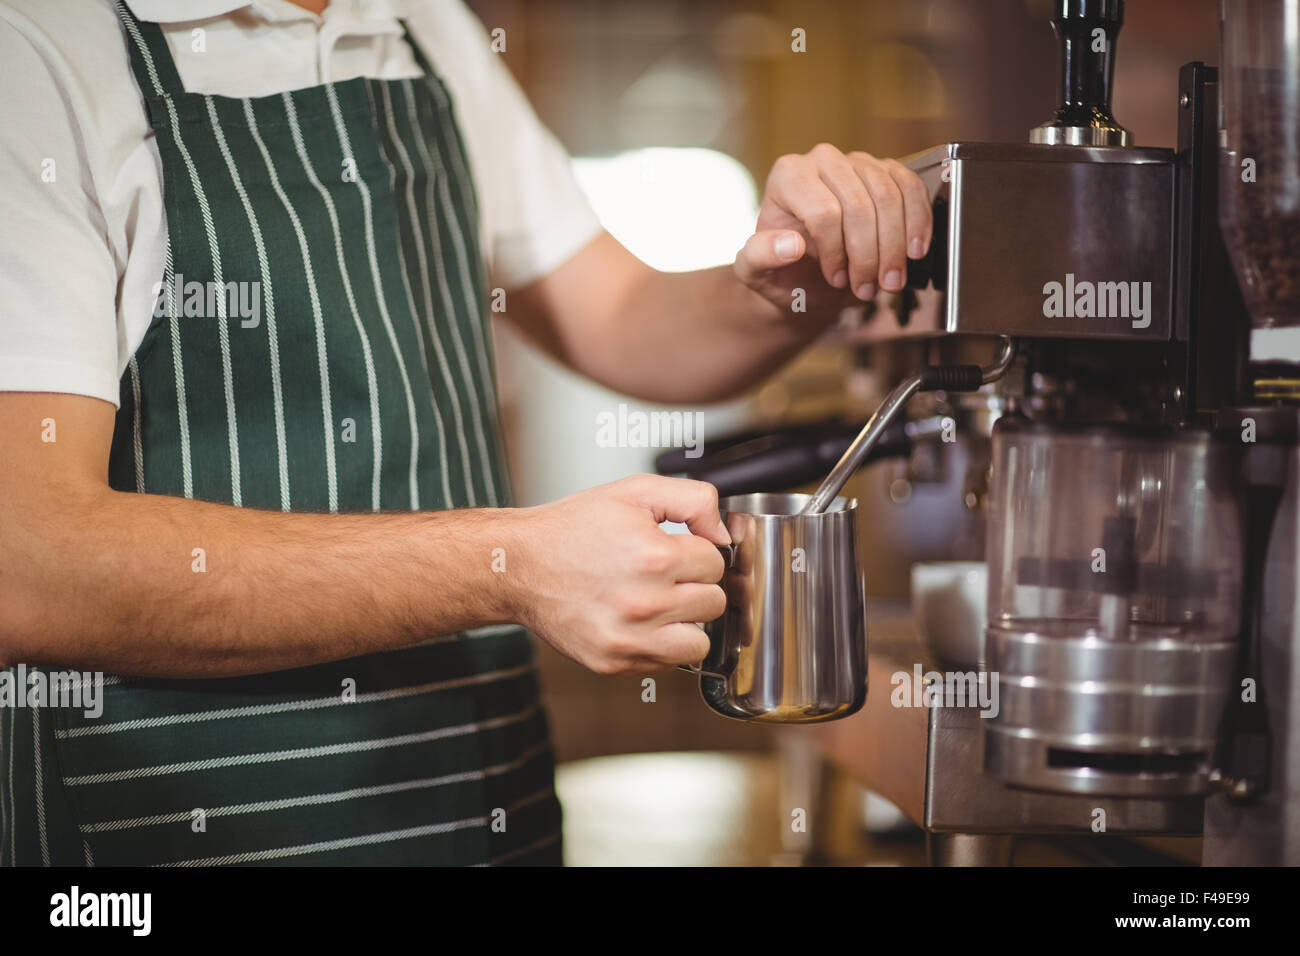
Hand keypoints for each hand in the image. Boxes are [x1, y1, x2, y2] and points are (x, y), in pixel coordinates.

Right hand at [511, 475, 729, 674]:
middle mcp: (644, 602)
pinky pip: (667, 663)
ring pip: (699, 642)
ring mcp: (629, 638)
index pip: (715, 562)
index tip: (676, 551)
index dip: (697, 552)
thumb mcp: (634, 492)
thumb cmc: (571, 529)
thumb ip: (692, 501)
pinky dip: (660, 644)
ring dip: (687, 622)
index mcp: (653, 557)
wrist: (518, 566)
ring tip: (661, 603)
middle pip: (713, 602)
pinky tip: (639, 621)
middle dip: (695, 585)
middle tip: (666, 576)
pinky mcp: (614, 662)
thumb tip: (722, 533)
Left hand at [735, 143, 932, 315]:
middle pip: (861, 206)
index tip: (836, 279)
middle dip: (870, 256)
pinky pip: (911, 187)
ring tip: (889, 279)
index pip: (824, 212)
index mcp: (787, 176)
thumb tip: (790, 245)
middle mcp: (822, 160)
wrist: (810, 277)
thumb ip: (759, 257)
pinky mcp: (887, 170)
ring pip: (891, 198)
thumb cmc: (783, 273)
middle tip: (868, 287)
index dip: (836, 252)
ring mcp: (858, 162)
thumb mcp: (756, 274)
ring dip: (896, 247)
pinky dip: (918, 224)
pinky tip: (913, 251)